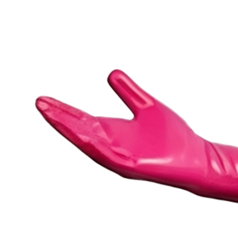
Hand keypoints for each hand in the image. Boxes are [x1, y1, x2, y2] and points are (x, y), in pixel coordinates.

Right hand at [33, 67, 210, 187]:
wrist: (197, 157)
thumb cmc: (173, 137)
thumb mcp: (147, 105)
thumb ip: (129, 92)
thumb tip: (112, 73)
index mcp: (111, 132)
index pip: (80, 120)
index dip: (61, 111)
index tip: (41, 99)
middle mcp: (111, 144)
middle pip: (79, 130)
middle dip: (60, 118)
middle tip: (41, 103)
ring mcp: (120, 156)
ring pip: (89, 143)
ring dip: (71, 129)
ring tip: (54, 114)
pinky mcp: (132, 164)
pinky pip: (109, 155)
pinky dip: (96, 145)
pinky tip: (84, 135)